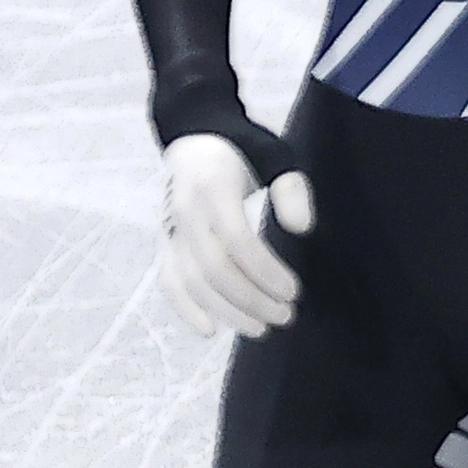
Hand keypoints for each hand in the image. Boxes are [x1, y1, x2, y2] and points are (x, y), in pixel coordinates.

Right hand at [160, 130, 313, 337]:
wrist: (195, 137)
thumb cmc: (244, 149)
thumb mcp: (276, 155)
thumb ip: (291, 189)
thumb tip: (302, 228)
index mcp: (213, 187)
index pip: (237, 240)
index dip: (265, 270)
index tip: (293, 290)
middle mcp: (185, 213)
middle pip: (214, 268)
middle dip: (251, 299)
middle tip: (285, 315)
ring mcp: (170, 230)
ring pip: (191, 282)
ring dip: (226, 311)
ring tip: (261, 327)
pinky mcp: (164, 243)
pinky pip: (169, 282)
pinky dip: (185, 309)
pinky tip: (212, 329)